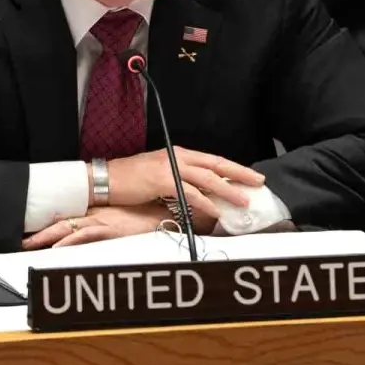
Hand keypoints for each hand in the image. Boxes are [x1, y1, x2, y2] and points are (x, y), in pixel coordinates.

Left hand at [22, 204, 169, 249]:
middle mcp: (97, 215)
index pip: (68, 219)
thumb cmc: (151, 216)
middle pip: (62, 223)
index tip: (31, 233)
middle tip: (21, 241)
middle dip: (41, 233)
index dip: (49, 226)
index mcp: (99, 213)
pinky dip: (70, 242)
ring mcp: (102, 221)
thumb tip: (100, 236)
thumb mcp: (126, 222)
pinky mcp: (111, 229)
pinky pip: (85, 235)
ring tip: (29, 245)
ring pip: (68, 228)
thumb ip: (113, 227)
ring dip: (48, 238)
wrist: (168, 211)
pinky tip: (56, 248)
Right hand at [105, 147, 264, 218]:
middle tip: (259, 181)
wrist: (106, 179)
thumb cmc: (130, 180)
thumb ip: (180, 181)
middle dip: (239, 173)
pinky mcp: (162, 180)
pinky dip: (204, 202)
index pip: (212, 160)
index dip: (232, 167)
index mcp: (178, 154)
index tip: (249, 175)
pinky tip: (216, 210)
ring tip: (242, 199)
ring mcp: (170, 167)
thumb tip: (201, 194)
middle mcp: (177, 157)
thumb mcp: (159, 176)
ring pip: (207, 178)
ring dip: (227, 189)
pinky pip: (189, 192)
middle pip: (215, 164)